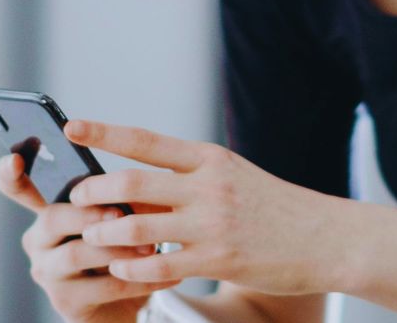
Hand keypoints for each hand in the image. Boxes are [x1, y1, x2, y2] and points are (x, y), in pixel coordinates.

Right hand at [0, 152, 182, 321]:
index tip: (15, 160)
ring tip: (153, 247)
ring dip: (116, 248)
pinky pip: (102, 287)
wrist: (127, 301)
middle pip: (52, 219)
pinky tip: (166, 275)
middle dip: (88, 214)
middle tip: (121, 214)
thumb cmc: (122, 247)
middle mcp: (39, 241)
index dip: (10, 174)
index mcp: (48, 210)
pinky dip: (137, 279)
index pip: (17, 189)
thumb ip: (121, 196)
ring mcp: (48, 273)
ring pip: (74, 254)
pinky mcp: (66, 302)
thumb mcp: (121, 216)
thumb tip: (144, 180)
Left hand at [64, 119, 342, 295]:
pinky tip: (121, 270)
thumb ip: (187, 180)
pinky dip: (132, 269)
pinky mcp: (219, 260)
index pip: (146, 140)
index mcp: (210, 158)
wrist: (326, 238)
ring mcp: (213, 224)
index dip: (104, 132)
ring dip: (106, 235)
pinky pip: (160, 267)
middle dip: (95, 192)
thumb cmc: (273, 207)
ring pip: (138, 228)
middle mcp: (209, 186)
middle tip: (76, 199)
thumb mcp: (232, 178)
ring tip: (92, 238)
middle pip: (132, 184)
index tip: (71, 127)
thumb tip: (131, 190)